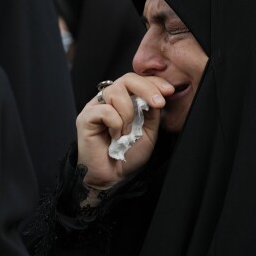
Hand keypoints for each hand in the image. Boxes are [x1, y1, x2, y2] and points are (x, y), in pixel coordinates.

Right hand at [76, 73, 174, 189]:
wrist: (113, 176)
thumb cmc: (129, 154)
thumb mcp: (149, 130)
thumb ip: (151, 111)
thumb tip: (158, 94)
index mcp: (124, 99)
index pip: (138, 80)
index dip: (154, 82)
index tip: (169, 90)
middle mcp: (109, 99)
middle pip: (127, 79)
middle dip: (147, 89)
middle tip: (158, 103)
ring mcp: (96, 106)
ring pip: (115, 92)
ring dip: (128, 113)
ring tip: (127, 131)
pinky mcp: (85, 117)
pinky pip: (105, 110)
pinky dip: (116, 124)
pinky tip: (115, 136)